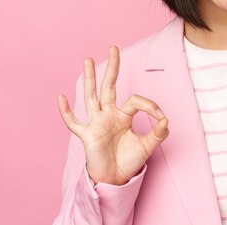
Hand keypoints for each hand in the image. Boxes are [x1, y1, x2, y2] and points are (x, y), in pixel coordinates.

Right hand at [57, 46, 168, 184]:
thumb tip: (166, 120)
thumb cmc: (129, 161)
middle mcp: (108, 115)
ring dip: (89, 79)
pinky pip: (74, 123)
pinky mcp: (87, 135)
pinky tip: (60, 98)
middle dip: (112, 68)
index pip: (135, 100)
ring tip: (87, 60)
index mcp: (123, 116)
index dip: (150, 105)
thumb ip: (158, 133)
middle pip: (109, 87)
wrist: (116, 179)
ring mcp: (96, 123)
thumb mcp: (147, 146)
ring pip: (91, 97)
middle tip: (114, 48)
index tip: (161, 117)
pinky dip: (66, 112)